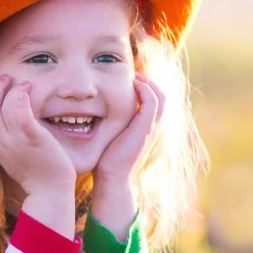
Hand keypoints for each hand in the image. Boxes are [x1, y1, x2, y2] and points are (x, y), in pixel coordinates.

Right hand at [0, 74, 75, 196]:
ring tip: (24, 84)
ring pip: (2, 106)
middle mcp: (2, 142)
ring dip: (12, 89)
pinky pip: (20, 112)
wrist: (49, 193)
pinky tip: (28, 90)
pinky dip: (20, 97)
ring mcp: (15, 141)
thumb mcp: (17, 156)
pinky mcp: (32, 138)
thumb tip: (15, 123)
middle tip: (7, 78)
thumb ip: (12, 140)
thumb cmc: (39, 174)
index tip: (1, 87)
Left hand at [90, 73, 164, 235]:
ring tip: (133, 75)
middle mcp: (151, 127)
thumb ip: (108, 125)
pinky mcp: (144, 128)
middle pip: (161, 96)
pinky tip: (131, 84)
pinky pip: (151, 102)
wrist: (111, 179)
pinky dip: (144, 90)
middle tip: (132, 73)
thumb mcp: (109, 137)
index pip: (154, 102)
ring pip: (159, 96)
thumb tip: (91, 113)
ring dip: (147, 82)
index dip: (145, 88)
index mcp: (145, 129)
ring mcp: (150, 128)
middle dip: (148, 82)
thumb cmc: (105, 160)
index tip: (129, 79)